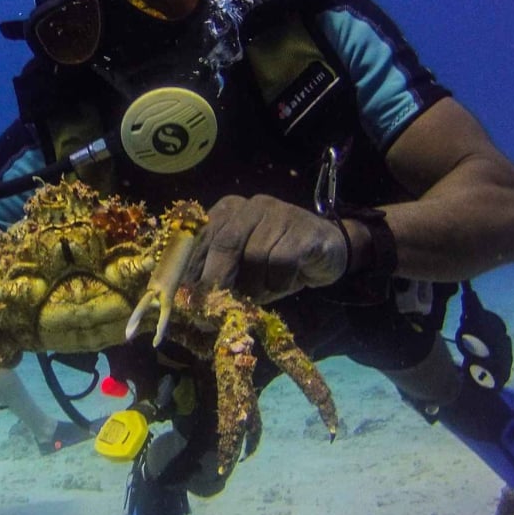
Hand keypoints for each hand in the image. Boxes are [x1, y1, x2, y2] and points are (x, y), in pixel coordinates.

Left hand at [192, 194, 348, 303]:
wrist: (328, 250)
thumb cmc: (276, 262)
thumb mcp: (243, 268)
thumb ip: (218, 274)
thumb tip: (191, 301)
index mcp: (228, 211)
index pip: (201, 237)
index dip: (190, 267)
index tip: (185, 296)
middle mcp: (250, 206)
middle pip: (225, 243)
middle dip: (217, 280)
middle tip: (215, 308)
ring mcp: (278, 214)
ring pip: (255, 257)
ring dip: (256, 285)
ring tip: (265, 291)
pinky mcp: (303, 229)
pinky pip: (282, 263)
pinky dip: (279, 282)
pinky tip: (287, 282)